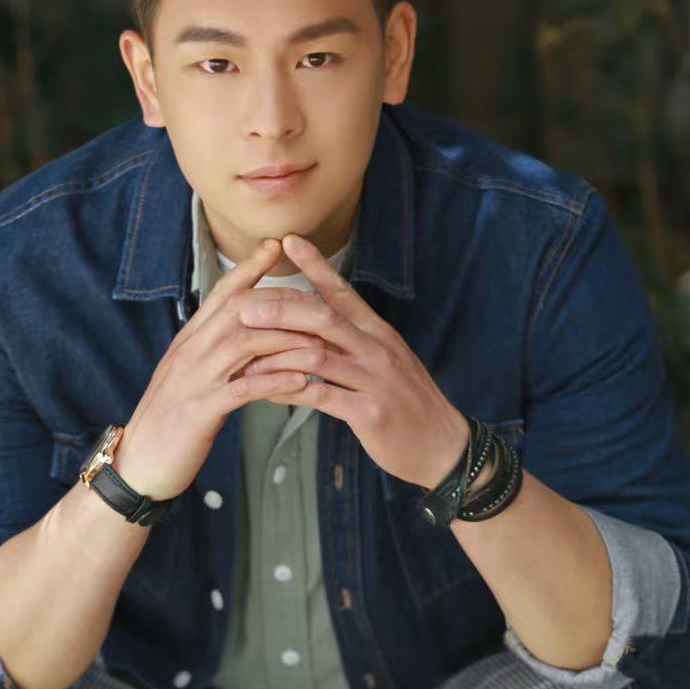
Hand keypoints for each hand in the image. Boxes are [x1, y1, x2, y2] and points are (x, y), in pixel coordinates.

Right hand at [113, 237, 320, 499]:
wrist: (137, 466)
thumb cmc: (167, 427)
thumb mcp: (187, 381)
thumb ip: (209, 356)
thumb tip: (238, 338)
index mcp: (187, 342)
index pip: (220, 294)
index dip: (249, 269)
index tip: (276, 246)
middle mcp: (189, 352)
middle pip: (240, 310)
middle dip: (283, 302)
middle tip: (320, 302)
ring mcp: (194, 379)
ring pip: (246, 343)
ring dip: (288, 341)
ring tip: (323, 343)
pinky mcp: (201, 410)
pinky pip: (245, 388)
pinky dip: (276, 382)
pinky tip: (303, 382)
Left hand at [234, 231, 471, 489]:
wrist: (442, 446)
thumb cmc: (408, 404)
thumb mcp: (386, 363)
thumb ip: (354, 342)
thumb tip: (317, 324)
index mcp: (378, 333)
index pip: (343, 293)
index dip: (315, 266)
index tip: (288, 242)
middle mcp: (377, 350)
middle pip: (325, 318)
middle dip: (282, 310)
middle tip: (246, 308)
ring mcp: (375, 380)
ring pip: (319, 356)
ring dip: (278, 354)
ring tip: (246, 355)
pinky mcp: (370, 413)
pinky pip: (322, 397)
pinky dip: (290, 392)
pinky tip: (266, 393)